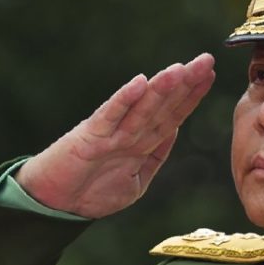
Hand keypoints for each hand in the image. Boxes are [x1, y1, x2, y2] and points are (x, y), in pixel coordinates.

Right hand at [15, 53, 215, 218]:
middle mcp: (129, 133)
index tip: (209, 74)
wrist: (54, 204)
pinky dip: (125, 100)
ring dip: (161, 89)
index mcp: (141, 143)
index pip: (172, 115)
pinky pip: (110, 116)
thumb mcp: (136, 181)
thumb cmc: (91, 192)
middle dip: (185, 84)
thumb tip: (175, 129)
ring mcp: (110, 133)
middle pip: (162, 106)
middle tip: (205, 60)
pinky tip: (140, 82)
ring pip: (142, 108)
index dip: (191, 95)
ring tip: (180, 69)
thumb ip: (155, 155)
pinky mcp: (89, 137)